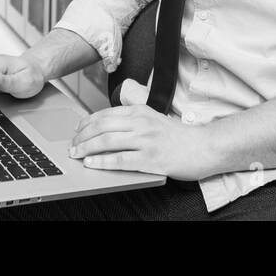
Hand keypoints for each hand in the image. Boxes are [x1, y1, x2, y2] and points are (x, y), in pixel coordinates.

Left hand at [66, 79, 212, 180]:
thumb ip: (133, 118)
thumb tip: (108, 124)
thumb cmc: (178, 137)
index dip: (86, 123)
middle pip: (102, 127)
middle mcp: (141, 123)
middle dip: (81, 137)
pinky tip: (92, 163)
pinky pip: (120, 160)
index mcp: (140, 112)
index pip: (105, 114)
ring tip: (76, 154)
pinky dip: (102, 161)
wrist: (203, 147)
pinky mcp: (150, 159)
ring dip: (87, 148)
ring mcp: (146, 141)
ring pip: (107, 142)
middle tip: (72, 146)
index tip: (76, 131)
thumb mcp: (154, 118)